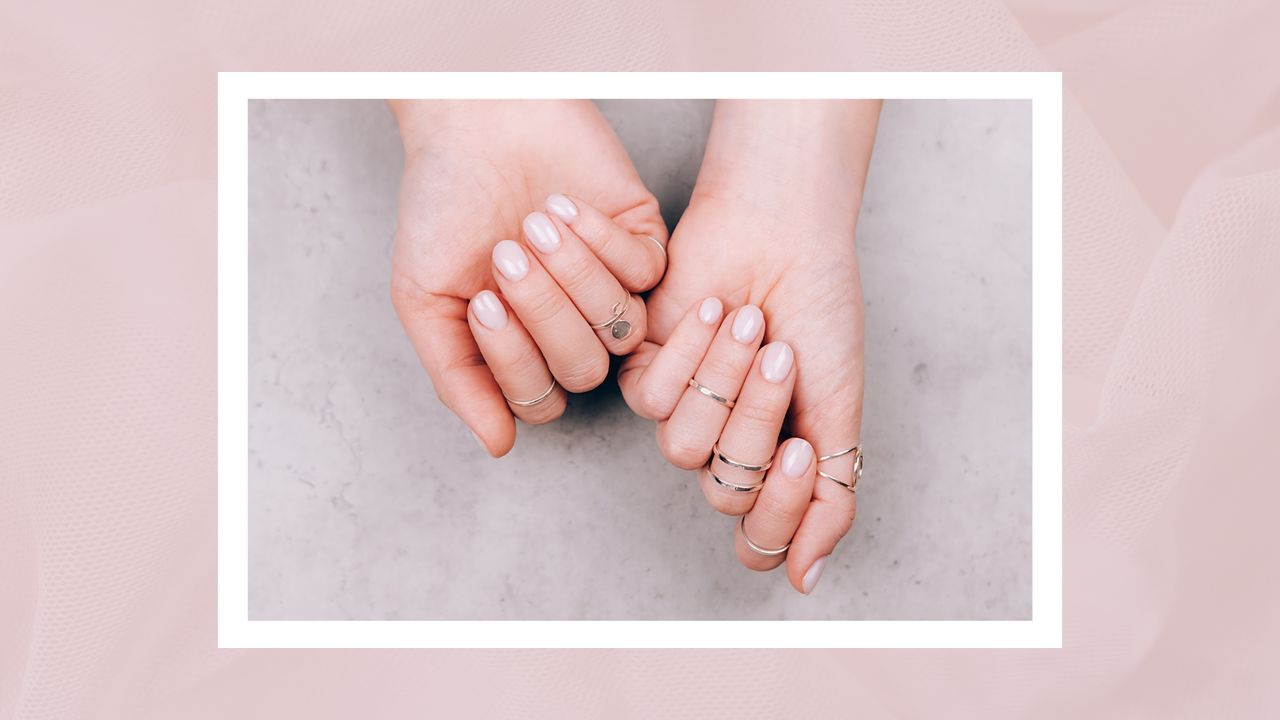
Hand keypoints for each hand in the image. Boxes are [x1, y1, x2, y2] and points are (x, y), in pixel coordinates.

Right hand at [389, 100, 667, 456]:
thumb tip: (499, 447)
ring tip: (533, 224)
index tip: (480, 301)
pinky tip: (561, 205)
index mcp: (521, 351)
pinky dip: (601, 240)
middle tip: (505, 254)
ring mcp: (612, 290)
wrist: (474, 123)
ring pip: (620, 327)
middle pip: (584, 369)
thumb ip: (457, 378)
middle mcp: (571, 329)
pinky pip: (643, 274)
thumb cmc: (442, 208)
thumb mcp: (425, 299)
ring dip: (574, 276)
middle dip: (544, 312)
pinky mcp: (643, 243)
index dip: (514, 360)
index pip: (540, 400)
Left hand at [622, 100, 880, 592]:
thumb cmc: (818, 312)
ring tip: (752, 324)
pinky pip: (652, 398)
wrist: (784, 233)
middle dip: (757, 422)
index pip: (757, 536)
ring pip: (685, 449)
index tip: (805, 448)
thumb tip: (805, 580)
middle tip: (782, 359)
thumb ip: (830, 496)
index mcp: (773, 463)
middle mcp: (724, 447)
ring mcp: (682, 413)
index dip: (780, 508)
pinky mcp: (642, 372)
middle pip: (724, 491)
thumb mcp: (840, 409)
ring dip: (726, 381)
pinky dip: (692, 349)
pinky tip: (716, 308)